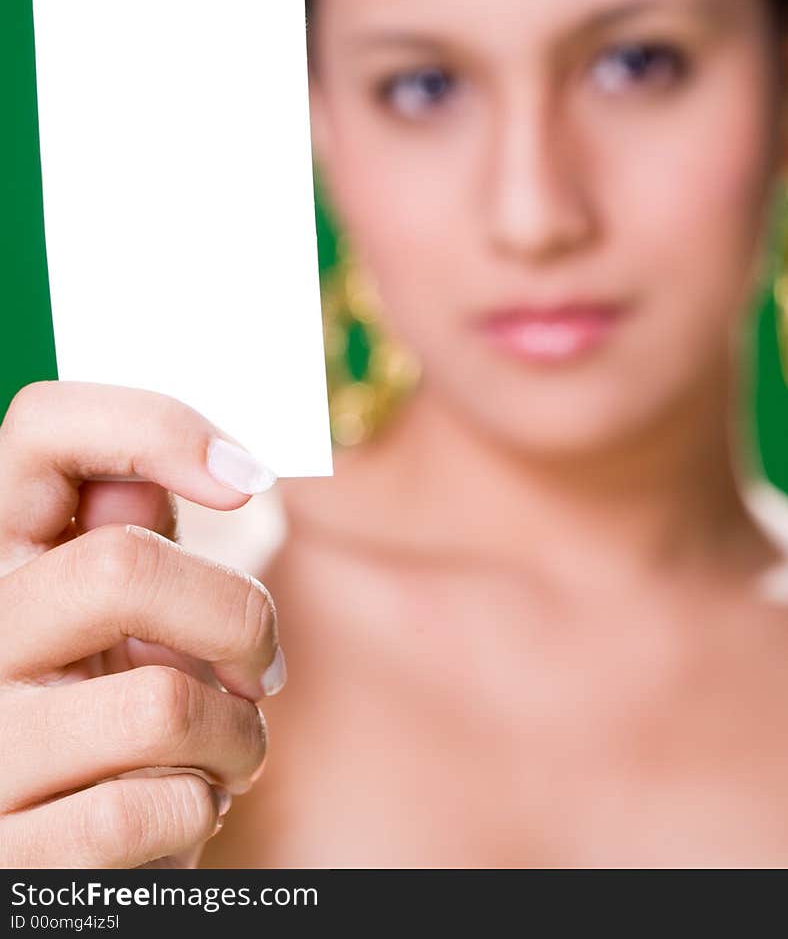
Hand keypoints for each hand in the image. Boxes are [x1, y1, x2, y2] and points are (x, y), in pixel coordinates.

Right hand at [0, 380, 284, 867]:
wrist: (61, 859)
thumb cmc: (109, 711)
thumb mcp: (115, 613)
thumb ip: (139, 530)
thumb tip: (217, 465)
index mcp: (2, 554)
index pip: (43, 428)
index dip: (154, 427)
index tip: (247, 479)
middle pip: (123, 566)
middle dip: (239, 617)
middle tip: (263, 667)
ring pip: (160, 703)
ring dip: (237, 738)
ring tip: (226, 752)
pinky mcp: (9, 855)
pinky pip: (148, 810)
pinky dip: (199, 812)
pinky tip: (180, 811)